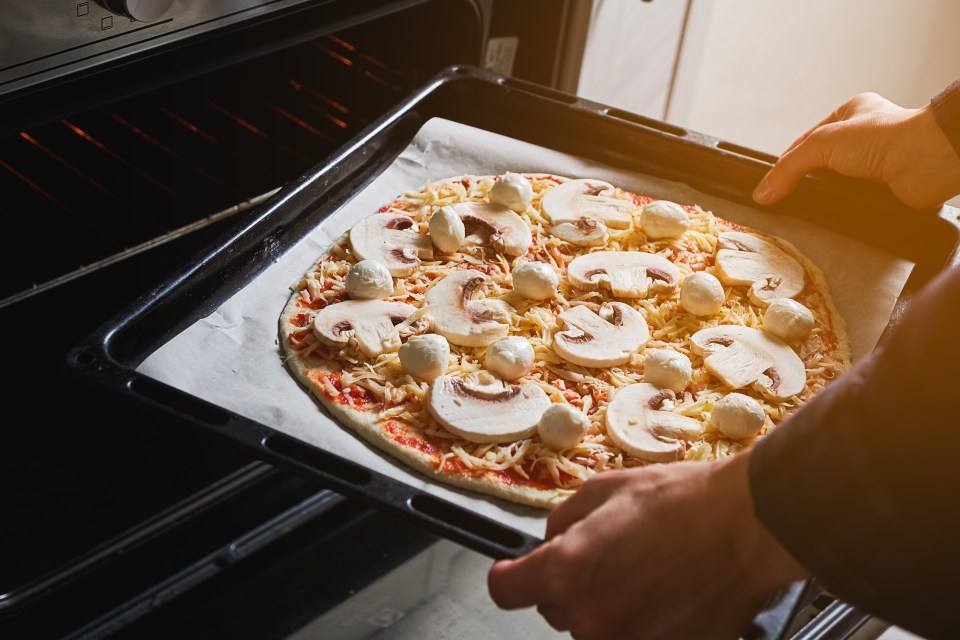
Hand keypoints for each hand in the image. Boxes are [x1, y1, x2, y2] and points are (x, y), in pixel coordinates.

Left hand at [487, 450, 808, 639]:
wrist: (747, 527)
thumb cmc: (681, 503)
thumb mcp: (602, 490)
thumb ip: (561, 521)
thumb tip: (549, 542)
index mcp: (567, 572)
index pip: (505, 591)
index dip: (509, 576)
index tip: (513, 572)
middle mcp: (591, 618)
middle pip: (554, 609)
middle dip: (569, 584)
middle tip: (607, 554)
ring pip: (593, 627)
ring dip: (605, 604)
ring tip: (643, 569)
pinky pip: (633, 637)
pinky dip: (640, 619)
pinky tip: (663, 591)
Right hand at [753, 92, 959, 209]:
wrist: (926, 160)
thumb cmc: (885, 137)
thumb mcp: (822, 144)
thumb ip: (789, 168)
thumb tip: (762, 192)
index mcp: (850, 113)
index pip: (805, 141)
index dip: (786, 162)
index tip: (769, 185)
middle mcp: (863, 136)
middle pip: (819, 164)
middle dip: (805, 180)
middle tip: (784, 198)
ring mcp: (873, 163)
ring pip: (836, 184)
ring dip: (825, 195)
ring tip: (807, 208)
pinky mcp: (882, 188)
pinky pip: (853, 201)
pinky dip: (842, 208)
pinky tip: (832, 212)